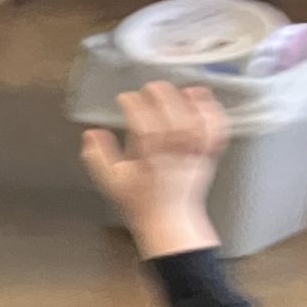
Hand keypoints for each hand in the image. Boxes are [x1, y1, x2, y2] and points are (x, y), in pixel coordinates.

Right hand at [82, 82, 225, 257]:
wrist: (169, 220)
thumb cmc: (139, 200)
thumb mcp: (109, 181)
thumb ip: (97, 156)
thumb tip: (91, 133)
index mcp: (149, 162)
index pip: (143, 128)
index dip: (134, 108)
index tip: (124, 98)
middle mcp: (174, 157)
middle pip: (173, 122)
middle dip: (162, 99)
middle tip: (150, 86)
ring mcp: (194, 156)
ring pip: (196, 125)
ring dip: (189, 103)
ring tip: (179, 87)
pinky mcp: (208, 156)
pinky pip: (215, 132)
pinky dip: (212, 113)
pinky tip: (204, 98)